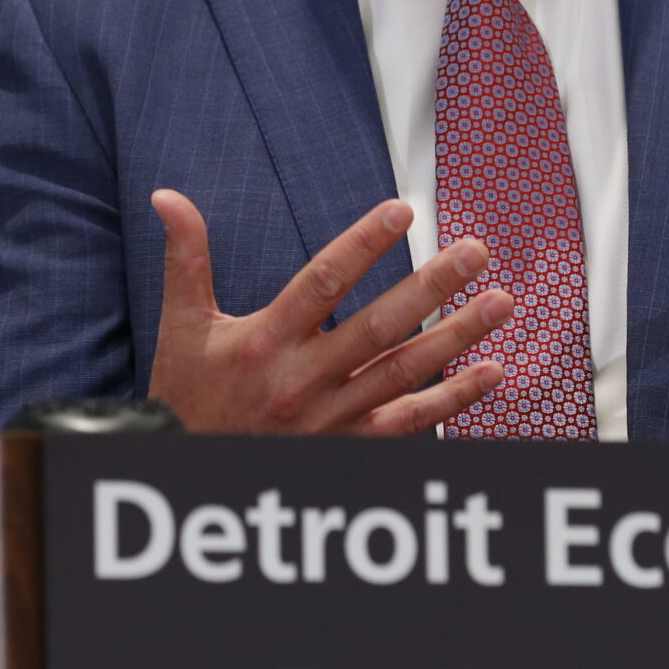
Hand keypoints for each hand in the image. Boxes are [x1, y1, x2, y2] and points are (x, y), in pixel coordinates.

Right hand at [146, 191, 512, 434]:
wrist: (189, 471)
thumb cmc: (187, 395)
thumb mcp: (181, 325)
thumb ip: (186, 257)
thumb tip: (168, 197)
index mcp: (266, 341)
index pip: (323, 282)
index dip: (363, 244)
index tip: (402, 211)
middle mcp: (304, 380)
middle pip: (380, 326)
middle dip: (432, 286)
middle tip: (474, 253)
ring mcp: (333, 417)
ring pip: (406, 371)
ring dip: (458, 336)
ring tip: (500, 303)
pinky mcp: (351, 446)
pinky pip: (411, 423)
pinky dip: (454, 400)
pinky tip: (491, 373)